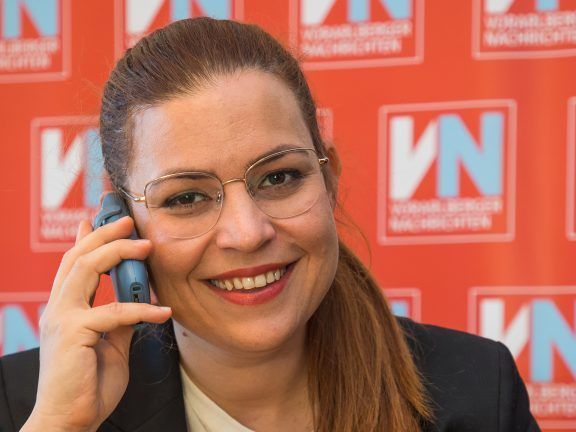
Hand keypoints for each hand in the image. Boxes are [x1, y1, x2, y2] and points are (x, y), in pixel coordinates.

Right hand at [22, 217, 171, 431]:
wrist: (70, 420)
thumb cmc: (88, 385)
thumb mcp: (111, 345)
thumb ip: (120, 320)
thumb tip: (137, 301)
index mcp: (66, 308)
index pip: (74, 264)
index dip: (86, 239)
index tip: (99, 218)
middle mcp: (59, 308)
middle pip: (78, 257)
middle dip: (104, 234)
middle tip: (128, 221)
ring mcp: (62, 318)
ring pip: (86, 268)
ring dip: (117, 253)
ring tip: (146, 245)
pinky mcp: (73, 333)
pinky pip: (114, 311)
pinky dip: (142, 308)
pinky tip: (164, 311)